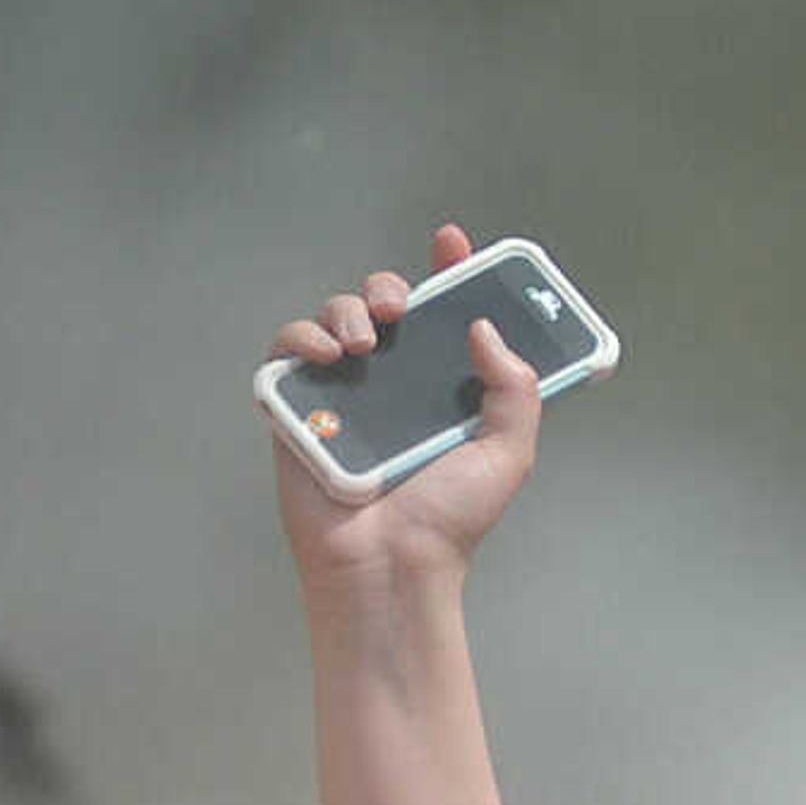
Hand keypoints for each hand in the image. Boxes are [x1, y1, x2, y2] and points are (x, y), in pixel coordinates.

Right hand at [268, 223, 543, 597]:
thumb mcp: (507, 453)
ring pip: (336, 318)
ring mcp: (345, 393)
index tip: (451, 243)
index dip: (448, 272)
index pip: (444, 316)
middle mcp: (394, 385)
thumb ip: (515, 390)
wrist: (391, 562)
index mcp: (443, 389)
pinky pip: (290, 351)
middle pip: (383, 305)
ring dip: (347, 311)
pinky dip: (302, 338)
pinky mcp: (300, 407)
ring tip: (363, 343)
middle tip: (399, 307)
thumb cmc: (447, 520)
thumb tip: (486, 328)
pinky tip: (327, 355)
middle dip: (389, 288)